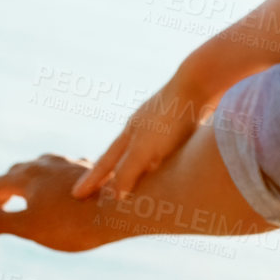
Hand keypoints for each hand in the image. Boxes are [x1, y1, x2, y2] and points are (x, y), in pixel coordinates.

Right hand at [0, 154, 118, 251]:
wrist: (124, 210)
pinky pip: (62, 172)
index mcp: (28, 177)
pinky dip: (49, 181)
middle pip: (15, 173)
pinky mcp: (90, 172)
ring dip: (24, 181)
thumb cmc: (73, 224)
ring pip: (40, 168)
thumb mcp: (29, 227)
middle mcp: (48, 165)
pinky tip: (58, 186)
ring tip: (19, 193)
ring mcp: (70, 166)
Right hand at [71, 70, 215, 199]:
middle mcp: (144, 127)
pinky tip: (172, 163)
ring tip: (135, 179)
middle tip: (98, 188)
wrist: (204, 83)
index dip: (92, 180)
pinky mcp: (189, 123)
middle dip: (111, 173)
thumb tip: (114, 196)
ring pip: (148, 151)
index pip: (106, 162)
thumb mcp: (145, 148)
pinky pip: (172, 147)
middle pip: (123, 154)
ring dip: (139, 166)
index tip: (75, 194)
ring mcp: (166, 123)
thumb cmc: (172, 117)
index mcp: (130, 133)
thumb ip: (128, 171)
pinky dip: (165, 159)